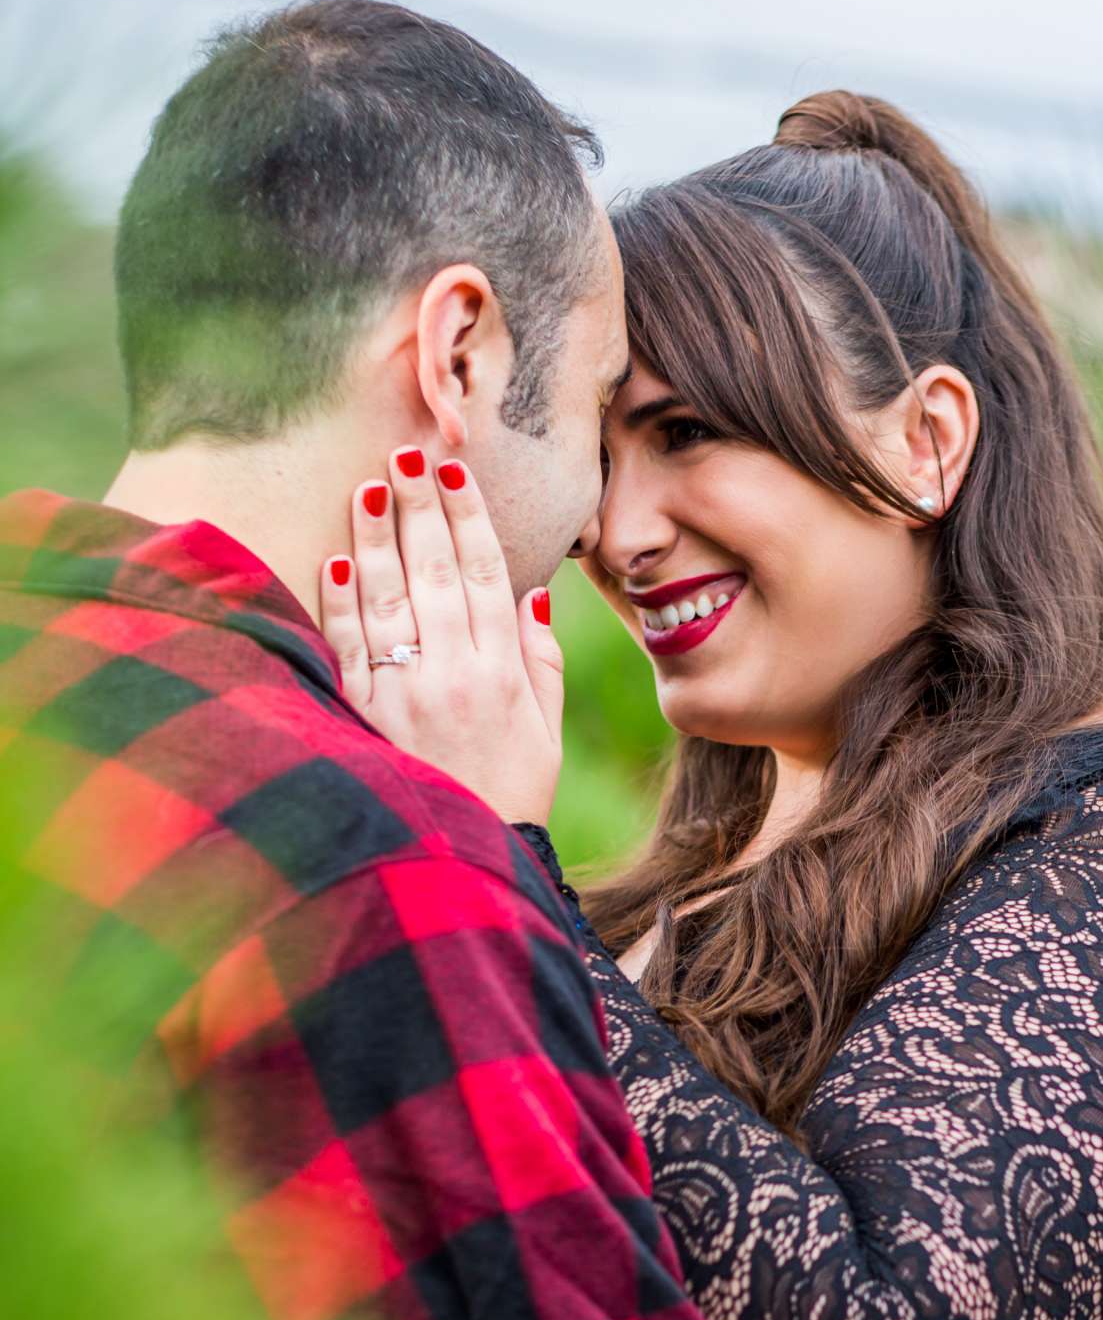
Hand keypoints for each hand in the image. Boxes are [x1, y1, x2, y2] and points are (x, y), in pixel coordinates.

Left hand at [320, 449, 562, 826]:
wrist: (467, 864)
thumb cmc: (511, 795)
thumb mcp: (546, 732)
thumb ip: (540, 658)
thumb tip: (530, 589)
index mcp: (503, 674)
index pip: (485, 575)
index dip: (467, 519)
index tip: (452, 475)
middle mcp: (454, 676)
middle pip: (434, 573)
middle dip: (419, 508)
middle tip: (405, 454)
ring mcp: (404, 695)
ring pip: (387, 598)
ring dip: (376, 537)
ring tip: (369, 487)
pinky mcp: (363, 717)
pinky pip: (349, 647)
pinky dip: (341, 602)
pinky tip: (339, 560)